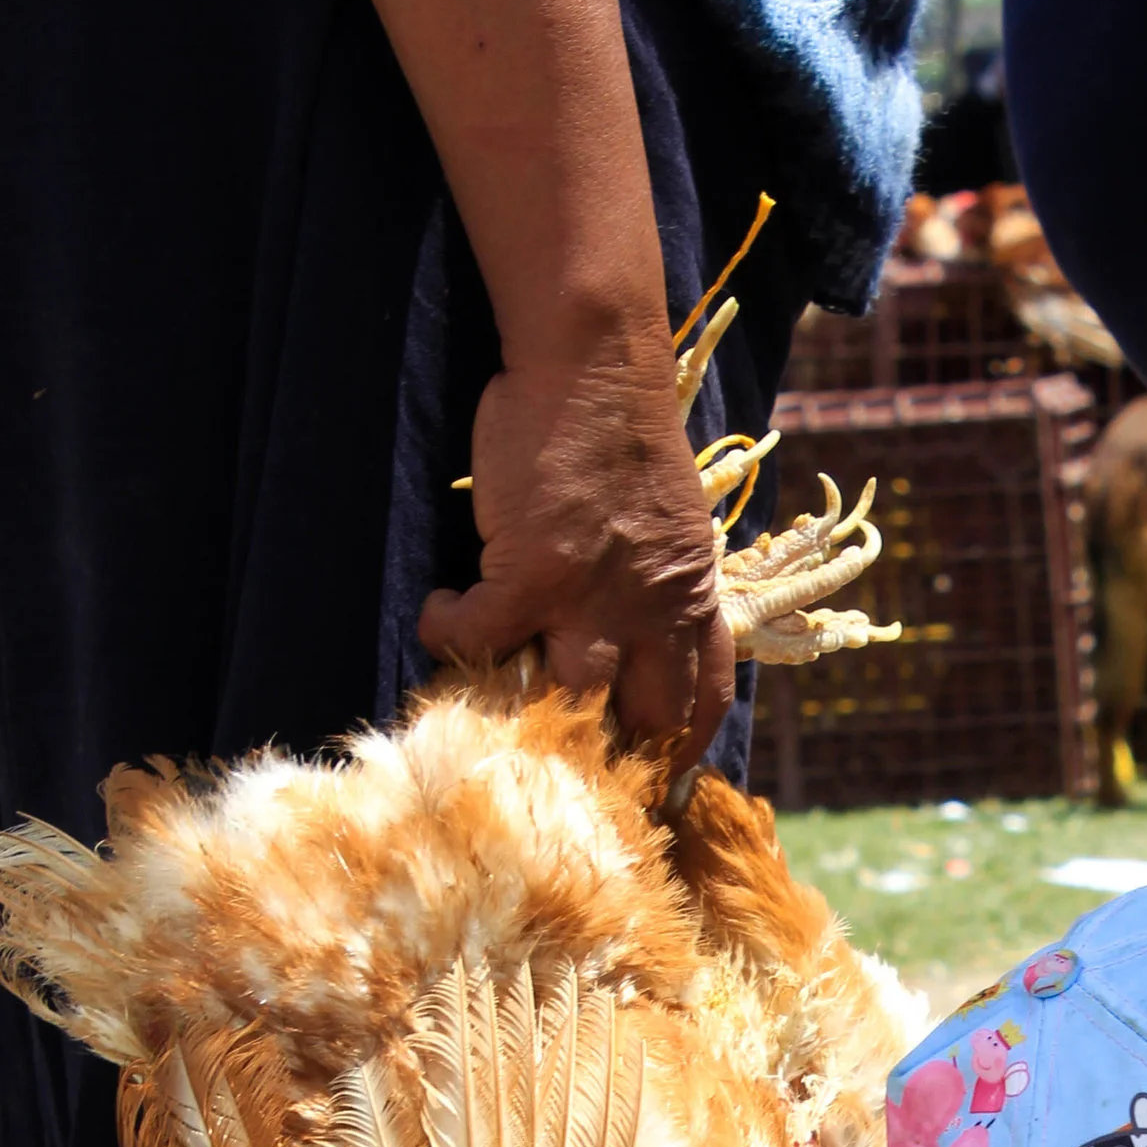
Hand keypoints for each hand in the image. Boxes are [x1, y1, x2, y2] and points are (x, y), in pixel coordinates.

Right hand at [420, 343, 736, 768]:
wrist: (592, 364)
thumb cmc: (621, 431)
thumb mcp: (671, 520)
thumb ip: (660, 581)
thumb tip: (632, 626)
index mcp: (693, 597)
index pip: (706, 699)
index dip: (684, 749)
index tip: (660, 782)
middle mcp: (654, 611)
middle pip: (645, 723)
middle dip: (612, 761)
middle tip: (567, 774)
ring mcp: (593, 601)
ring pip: (566, 701)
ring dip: (523, 711)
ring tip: (490, 705)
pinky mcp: (531, 578)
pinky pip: (476, 640)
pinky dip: (449, 635)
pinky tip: (440, 613)